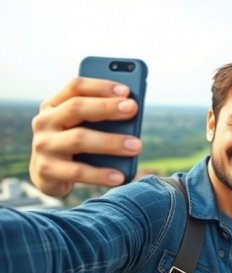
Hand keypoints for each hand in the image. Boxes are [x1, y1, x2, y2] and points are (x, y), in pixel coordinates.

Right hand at [29, 77, 142, 195]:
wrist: (49, 175)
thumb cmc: (75, 142)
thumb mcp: (83, 125)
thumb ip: (100, 116)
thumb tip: (131, 111)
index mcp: (55, 104)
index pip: (76, 87)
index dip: (101, 86)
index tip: (126, 91)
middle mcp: (45, 121)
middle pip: (76, 108)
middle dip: (107, 107)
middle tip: (133, 108)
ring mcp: (44, 145)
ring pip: (79, 139)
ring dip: (111, 142)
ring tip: (137, 146)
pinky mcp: (46, 169)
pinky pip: (77, 171)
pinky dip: (100, 174)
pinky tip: (120, 176)